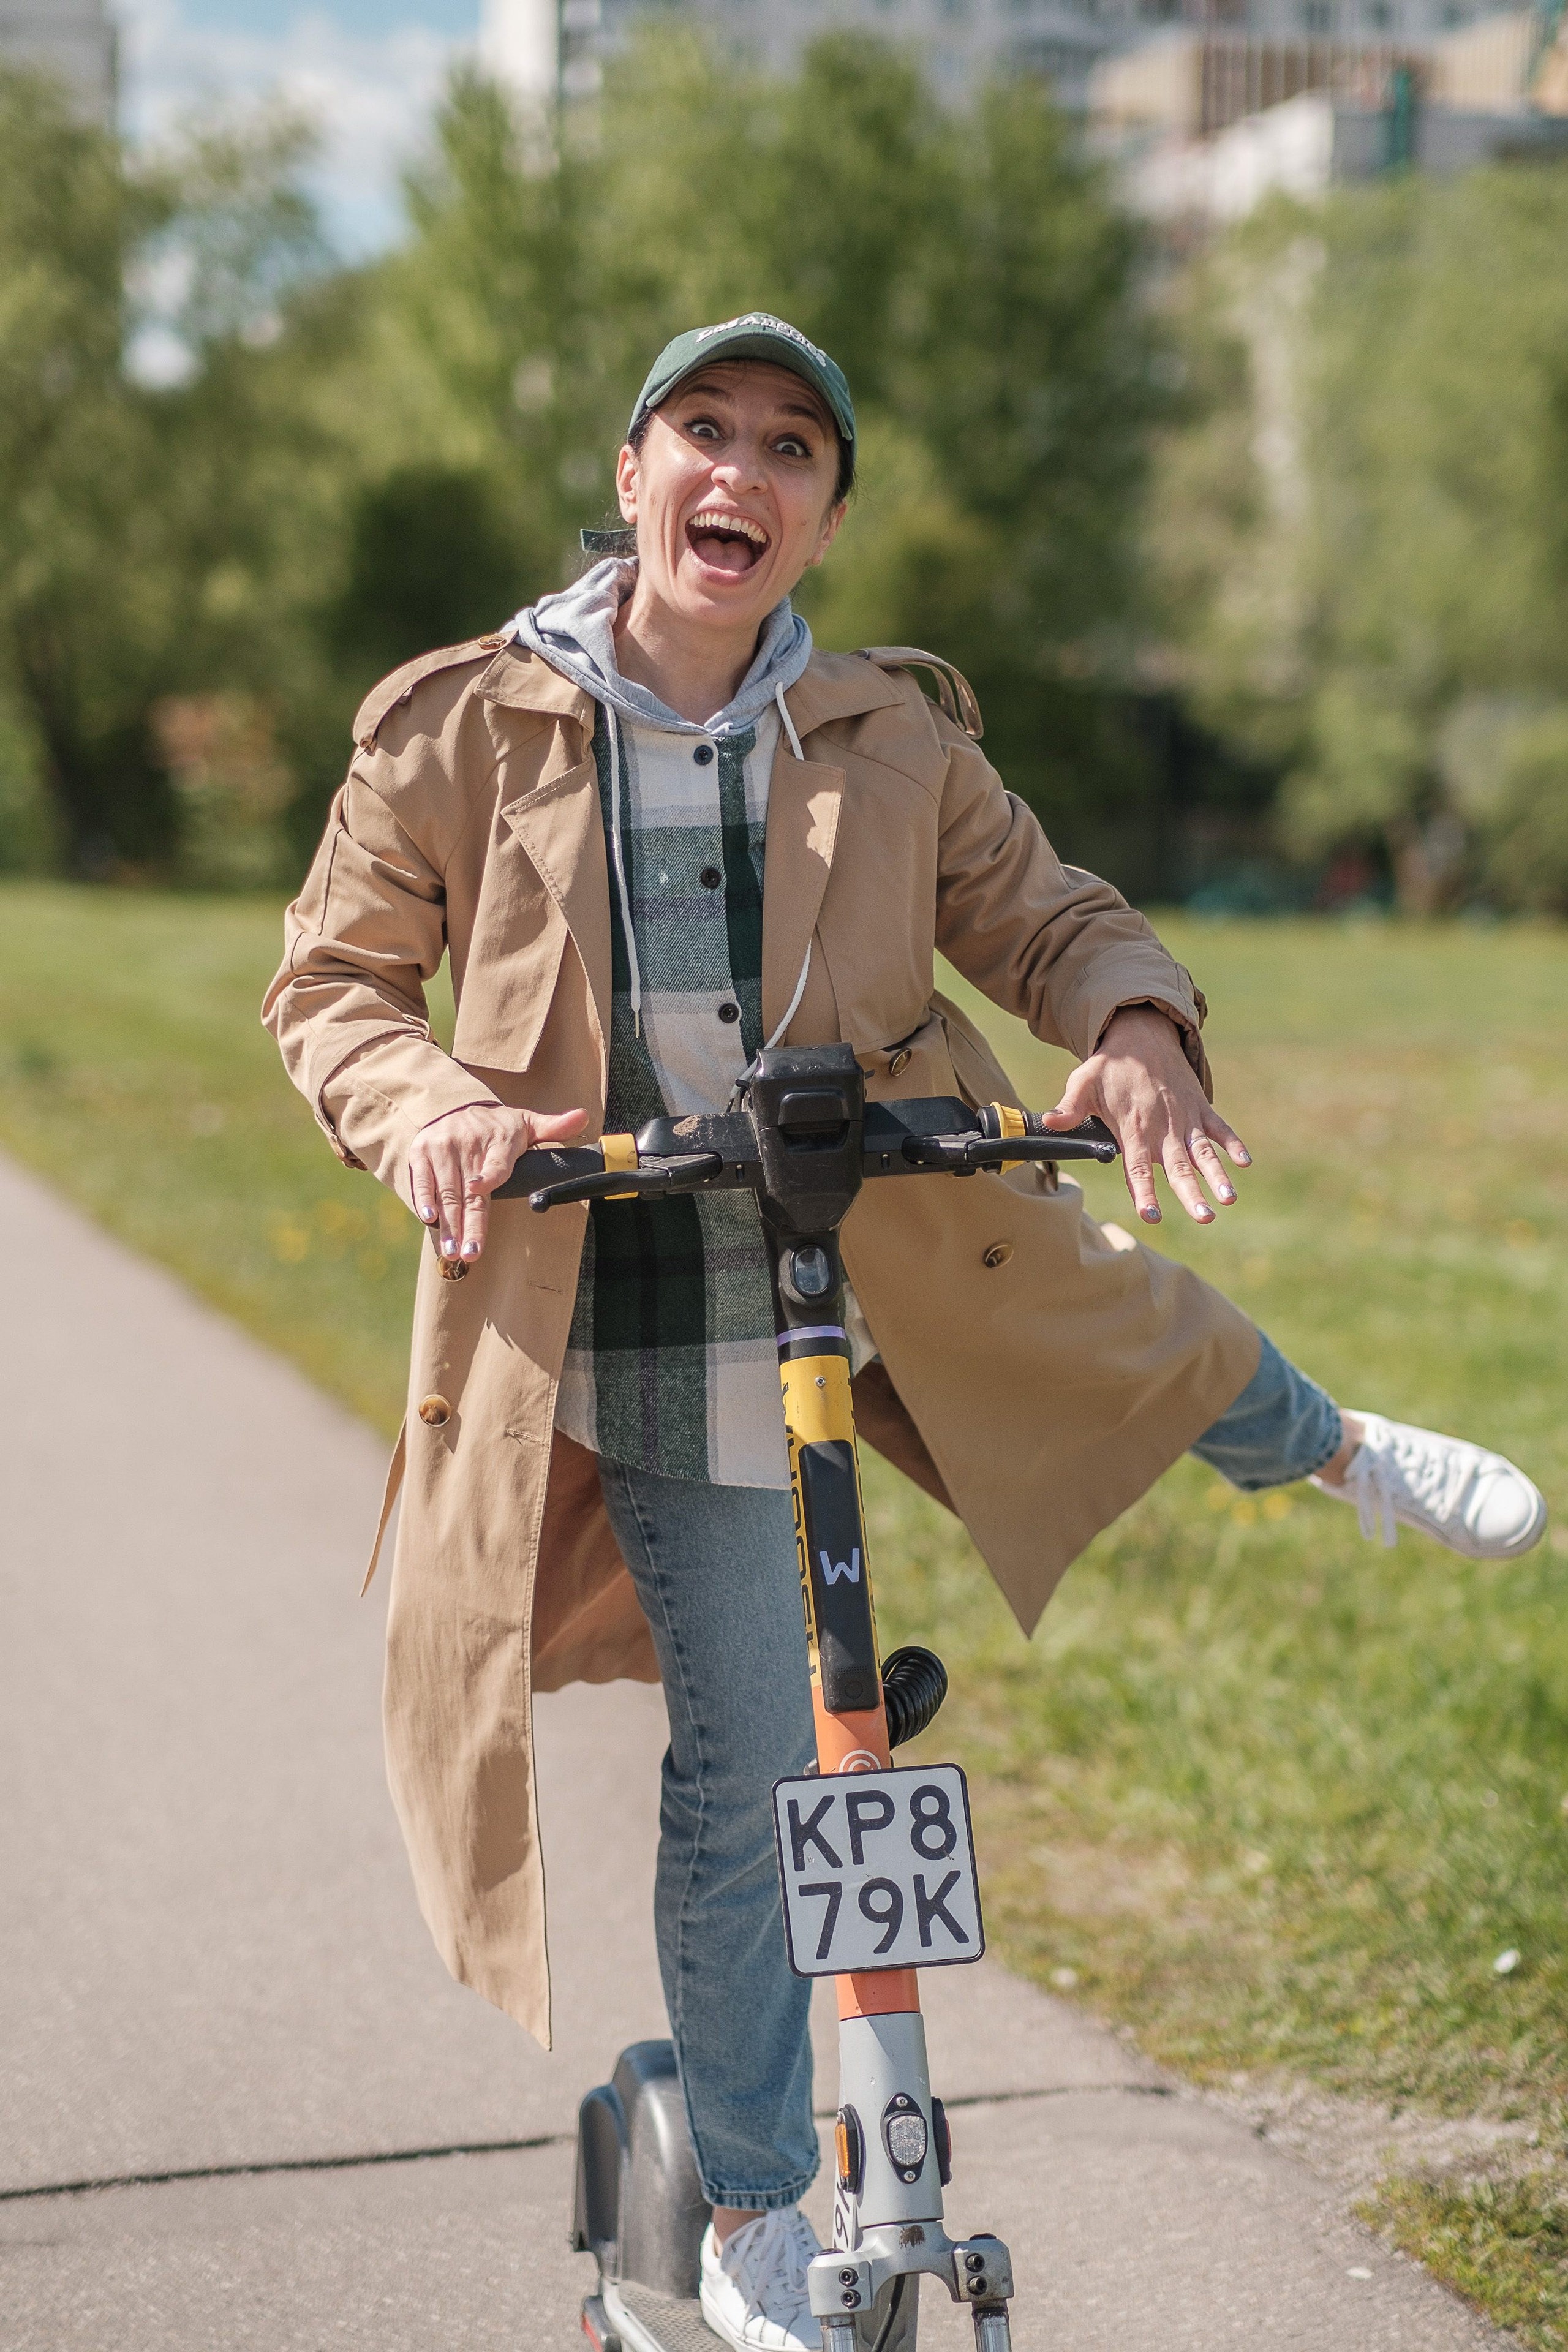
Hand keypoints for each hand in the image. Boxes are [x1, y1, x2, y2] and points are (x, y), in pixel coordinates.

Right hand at [408, 1101, 587, 1262]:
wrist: (455, 1105)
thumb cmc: (498, 1125)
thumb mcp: (528, 1123)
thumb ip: (554, 1127)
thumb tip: (583, 1116)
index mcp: (499, 1140)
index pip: (497, 1163)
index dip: (489, 1176)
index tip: (480, 1189)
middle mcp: (469, 1143)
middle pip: (470, 1191)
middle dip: (470, 1224)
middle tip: (471, 1253)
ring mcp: (444, 1147)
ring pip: (448, 1192)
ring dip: (449, 1223)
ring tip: (453, 1250)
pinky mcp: (422, 1152)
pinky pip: (423, 1180)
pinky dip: (425, 1199)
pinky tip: (429, 1219)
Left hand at [1042, 1004, 1249, 1225]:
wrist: (1142, 1033)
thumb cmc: (1110, 1065)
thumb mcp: (1083, 1082)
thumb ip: (1069, 1107)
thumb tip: (1049, 1122)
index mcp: (1133, 1126)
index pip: (1138, 1167)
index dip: (1144, 1192)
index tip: (1151, 1216)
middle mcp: (1162, 1126)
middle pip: (1177, 1167)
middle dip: (1190, 1193)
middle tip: (1203, 1217)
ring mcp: (1185, 1117)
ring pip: (1203, 1151)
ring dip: (1217, 1174)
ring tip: (1229, 1198)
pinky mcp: (1200, 1106)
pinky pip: (1220, 1127)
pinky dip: (1233, 1143)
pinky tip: (1245, 1162)